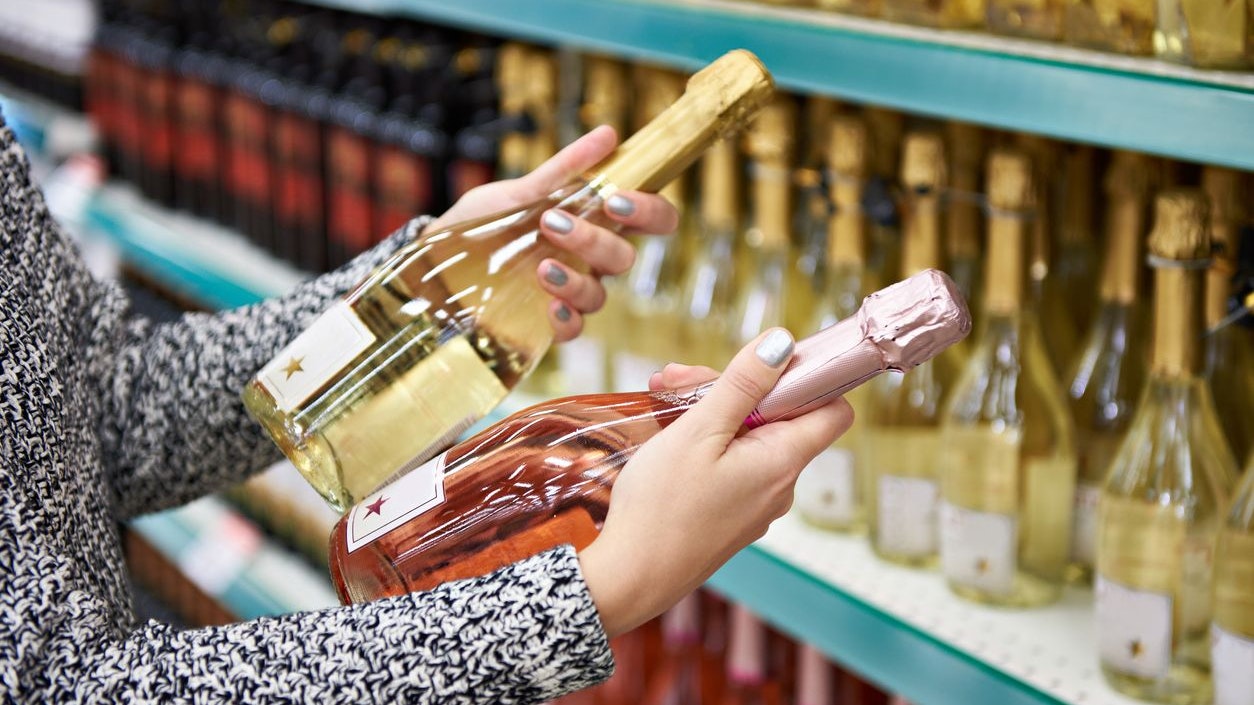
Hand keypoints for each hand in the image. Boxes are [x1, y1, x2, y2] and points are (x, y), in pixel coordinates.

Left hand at [426, 126, 679, 340]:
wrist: (433, 264)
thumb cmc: (481, 224)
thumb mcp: (515, 192)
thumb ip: (562, 169)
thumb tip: (608, 133)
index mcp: (593, 222)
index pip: (650, 219)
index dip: (650, 211)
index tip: (616, 199)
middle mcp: (588, 260)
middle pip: (623, 258)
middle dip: (594, 241)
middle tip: (553, 223)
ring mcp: (569, 292)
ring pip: (600, 295)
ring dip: (577, 281)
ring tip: (542, 268)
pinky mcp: (545, 323)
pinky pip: (574, 329)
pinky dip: (567, 320)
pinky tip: (550, 308)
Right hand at [578, 330, 854, 636]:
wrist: (630, 578)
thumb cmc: (661, 507)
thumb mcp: (699, 431)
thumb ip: (743, 384)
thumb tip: (783, 342)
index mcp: (783, 462)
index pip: (833, 409)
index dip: (809, 377)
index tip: (766, 361)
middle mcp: (780, 486)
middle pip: (779, 417)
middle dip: (734, 387)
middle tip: (678, 377)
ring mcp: (756, 504)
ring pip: (750, 438)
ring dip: (712, 411)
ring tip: (662, 397)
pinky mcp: (732, 516)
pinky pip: (733, 465)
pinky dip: (707, 442)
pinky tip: (668, 433)